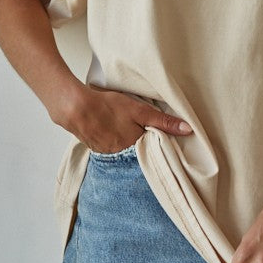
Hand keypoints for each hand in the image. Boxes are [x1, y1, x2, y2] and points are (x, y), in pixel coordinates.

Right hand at [51, 86, 192, 152]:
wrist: (75, 108)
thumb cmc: (109, 107)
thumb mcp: (140, 110)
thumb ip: (163, 121)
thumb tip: (188, 130)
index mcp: (136, 147)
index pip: (153, 150)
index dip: (159, 143)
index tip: (166, 140)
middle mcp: (122, 155)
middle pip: (139, 151)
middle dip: (144, 144)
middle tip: (146, 132)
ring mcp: (108, 153)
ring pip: (124, 150)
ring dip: (128, 143)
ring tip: (128, 130)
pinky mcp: (96, 148)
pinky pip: (111, 148)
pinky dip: (114, 141)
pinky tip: (113, 130)